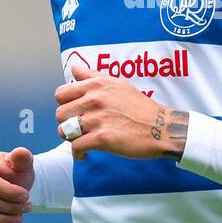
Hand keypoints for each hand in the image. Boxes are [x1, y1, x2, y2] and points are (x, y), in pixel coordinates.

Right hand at [0, 147, 34, 222]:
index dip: (11, 193)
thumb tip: (21, 153)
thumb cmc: (15, 173)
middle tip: (27, 208)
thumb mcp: (22, 165)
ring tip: (19, 218)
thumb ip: (23, 159)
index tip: (26, 196)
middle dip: (10, 208)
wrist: (9, 186)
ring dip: (3, 220)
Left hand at [54, 61, 187, 160]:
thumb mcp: (118, 84)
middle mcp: (95, 100)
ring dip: (71, 139)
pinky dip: (78, 154)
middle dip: (67, 123)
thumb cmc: (140, 107)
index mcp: (97, 85)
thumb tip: (74, 68)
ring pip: (65, 131)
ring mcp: (97, 119)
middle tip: (79, 129)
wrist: (161, 127)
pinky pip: (76, 147)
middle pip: (60, 114)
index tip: (74, 112)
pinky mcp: (102, 138)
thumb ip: (93, 76)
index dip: (65, 104)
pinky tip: (85, 154)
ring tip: (82, 140)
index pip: (61, 93)